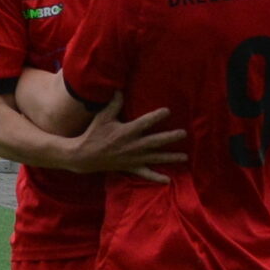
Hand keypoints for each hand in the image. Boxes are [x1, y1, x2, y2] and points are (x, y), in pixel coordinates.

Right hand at [68, 96, 183, 182]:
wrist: (84, 155)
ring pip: (156, 158)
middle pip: (156, 141)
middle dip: (171, 137)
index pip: (146, 122)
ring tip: (185, 157)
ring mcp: (133, 158)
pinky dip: (156, 177)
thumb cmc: (93, 134)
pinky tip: (168, 180)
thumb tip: (119, 88)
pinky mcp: (131, 167)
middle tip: (184, 134)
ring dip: (171, 157)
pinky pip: (145, 174)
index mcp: (127, 131)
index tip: (168, 111)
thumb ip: (113, 104)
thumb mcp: (102, 117)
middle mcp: (133, 145)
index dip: (157, 116)